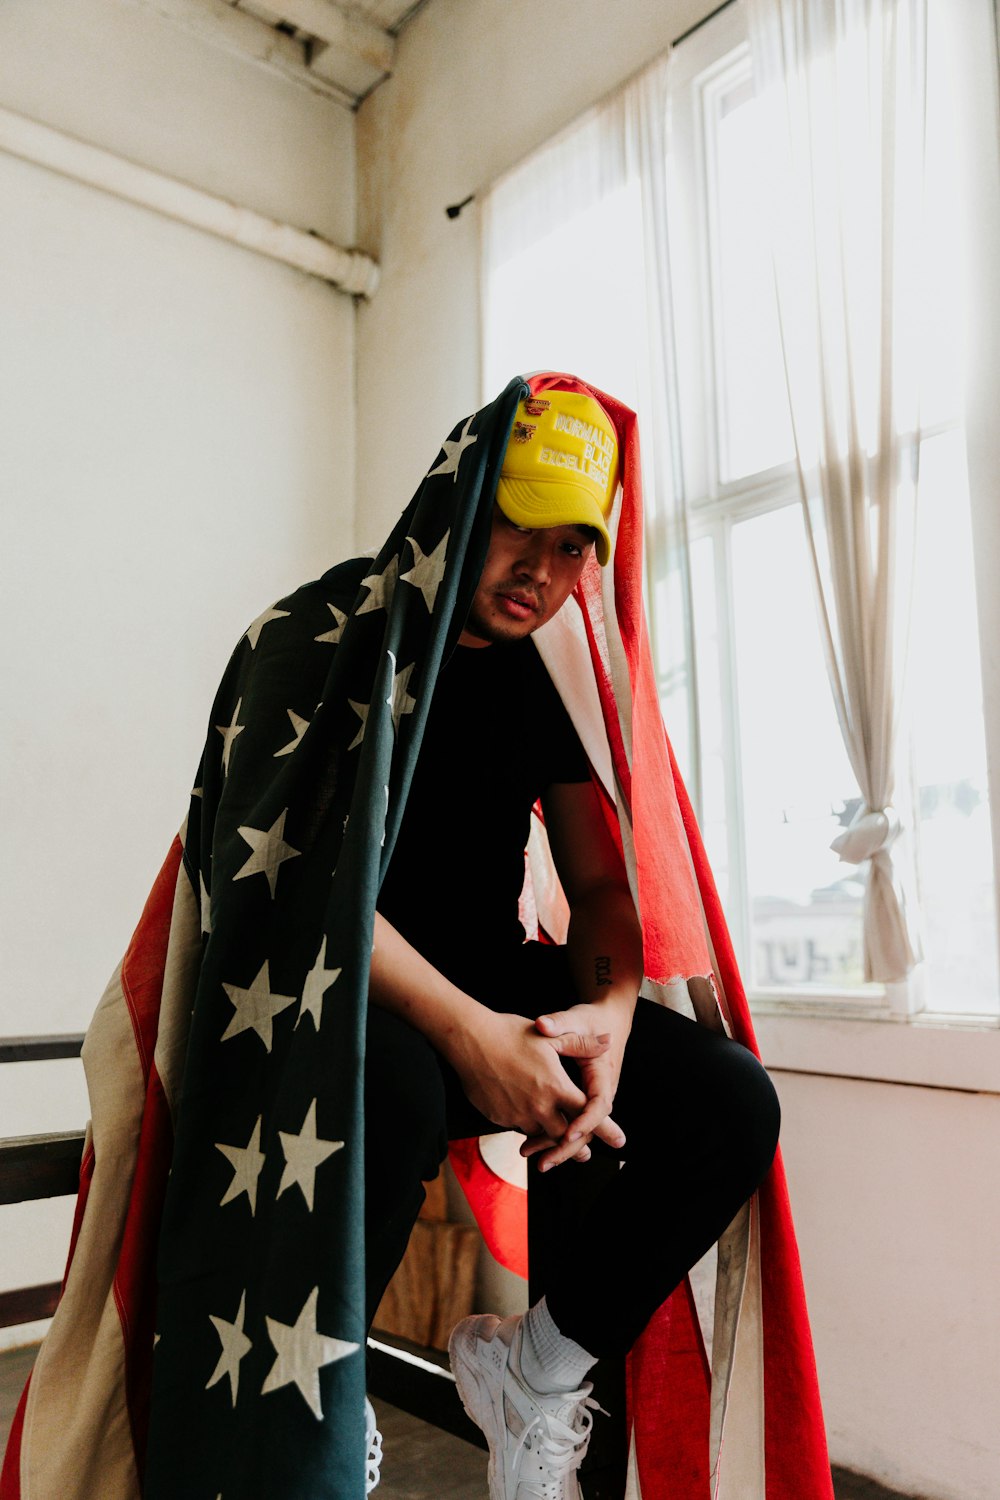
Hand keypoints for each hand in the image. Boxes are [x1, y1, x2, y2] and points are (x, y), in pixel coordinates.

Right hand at [442, 1008, 611, 1145]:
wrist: (470, 1040)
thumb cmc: (510, 1033)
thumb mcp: (550, 1036)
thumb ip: (581, 1044)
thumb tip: (608, 1041)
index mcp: (554, 1086)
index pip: (586, 1113)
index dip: (604, 1128)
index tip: (619, 1141)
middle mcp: (538, 1106)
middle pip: (564, 1135)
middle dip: (577, 1146)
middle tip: (585, 1154)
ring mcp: (516, 1114)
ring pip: (540, 1134)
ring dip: (550, 1136)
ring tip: (557, 1140)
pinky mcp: (498, 1117)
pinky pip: (518, 1127)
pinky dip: (527, 1126)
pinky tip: (528, 1118)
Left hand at [522, 1001, 630, 1170]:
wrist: (605, 1021)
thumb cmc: (590, 1020)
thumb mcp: (576, 1019)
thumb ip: (559, 1023)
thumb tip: (542, 1024)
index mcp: (601, 1075)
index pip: (598, 1106)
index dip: (583, 1123)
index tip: (566, 1135)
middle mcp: (599, 1093)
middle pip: (586, 1128)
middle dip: (566, 1147)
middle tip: (543, 1161)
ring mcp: (589, 1099)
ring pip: (576, 1130)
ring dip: (553, 1144)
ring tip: (526, 1153)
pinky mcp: (579, 1100)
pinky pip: (568, 1122)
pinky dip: (550, 1133)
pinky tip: (528, 1140)